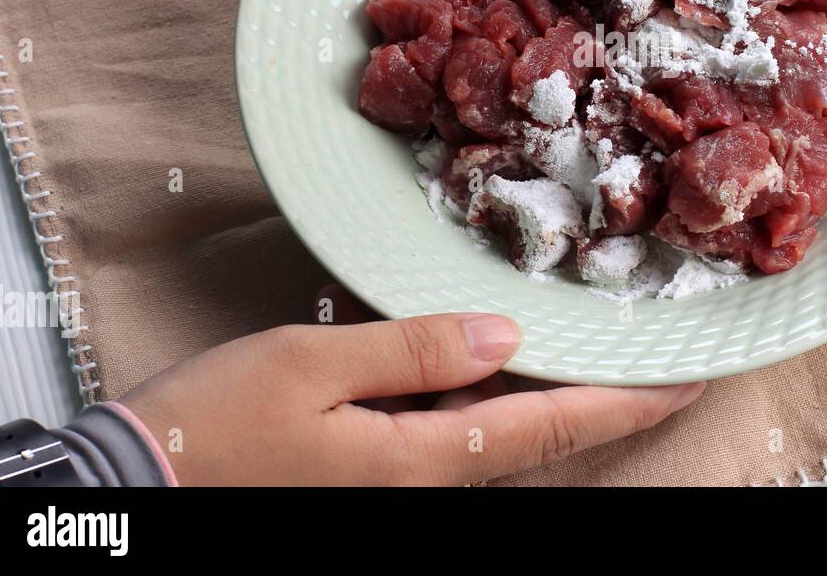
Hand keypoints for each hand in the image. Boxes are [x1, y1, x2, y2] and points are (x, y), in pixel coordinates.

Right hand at [121, 285, 703, 484]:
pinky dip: (497, 397)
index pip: (553, 427)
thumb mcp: (310, 367)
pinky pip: (457, 433)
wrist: (138, 490)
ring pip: (503, 435)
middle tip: (660, 358)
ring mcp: (399, 481)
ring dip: (557, 397)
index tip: (688, 381)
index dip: (628, 404)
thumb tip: (510, 337)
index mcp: (424, 459)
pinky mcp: (373, 469)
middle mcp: (426, 480)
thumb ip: (417, 352)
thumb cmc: (214, 428)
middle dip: (606, 401)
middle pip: (541, 436)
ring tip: (601, 351)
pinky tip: (502, 361)